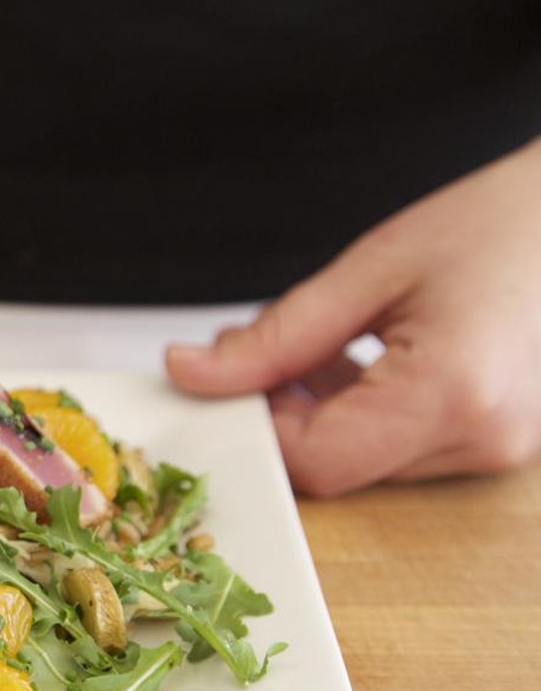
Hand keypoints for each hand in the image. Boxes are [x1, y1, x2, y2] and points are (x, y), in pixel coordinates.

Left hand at [164, 137, 540, 495]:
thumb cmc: (498, 225)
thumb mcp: (370, 270)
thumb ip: (275, 336)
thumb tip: (190, 373)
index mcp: (453, 394)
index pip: (314, 459)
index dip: (253, 424)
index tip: (218, 380)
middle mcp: (481, 439)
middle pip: (334, 464)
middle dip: (277, 411)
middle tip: (251, 349)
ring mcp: (492, 448)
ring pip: (358, 459)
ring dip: (313, 409)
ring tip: (310, 341)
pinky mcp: (489, 441)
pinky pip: (392, 446)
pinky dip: (353, 409)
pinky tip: (349, 357)